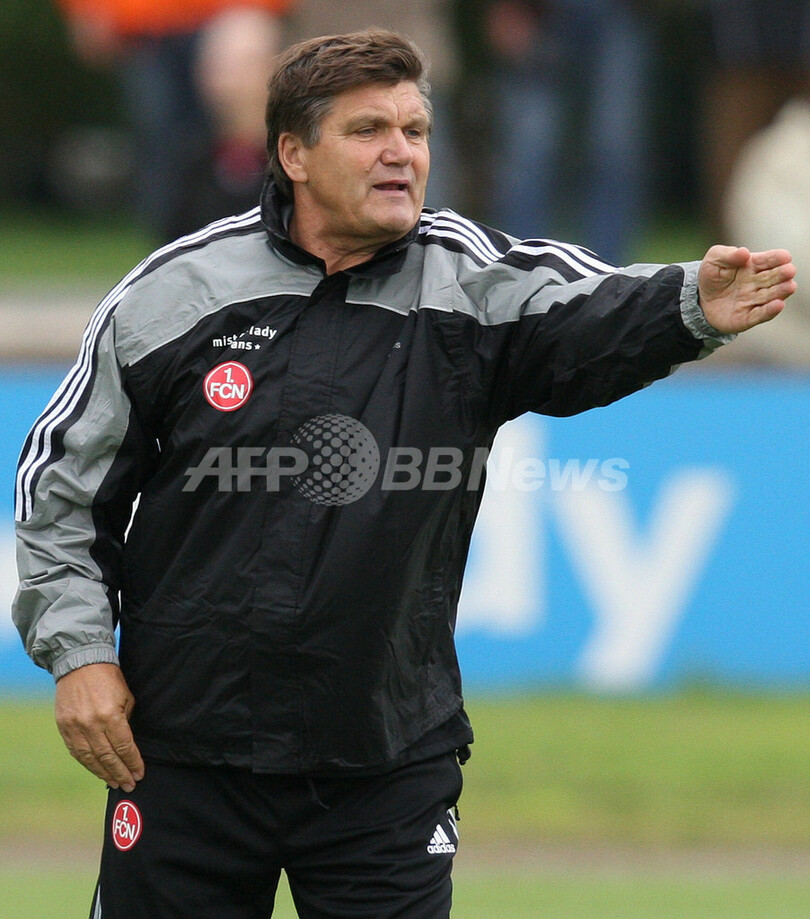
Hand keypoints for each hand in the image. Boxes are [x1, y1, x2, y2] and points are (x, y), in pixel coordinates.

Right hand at [55, 663, 143, 791]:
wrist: (80, 663)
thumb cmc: (109, 678)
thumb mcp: (126, 697)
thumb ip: (126, 721)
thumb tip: (126, 744)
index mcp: (110, 715)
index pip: (124, 746)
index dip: (133, 762)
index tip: (140, 773)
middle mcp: (91, 724)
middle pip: (108, 757)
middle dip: (120, 773)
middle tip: (130, 784)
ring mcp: (75, 727)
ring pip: (90, 758)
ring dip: (104, 773)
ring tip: (115, 783)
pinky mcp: (64, 727)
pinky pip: (76, 752)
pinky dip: (87, 764)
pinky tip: (97, 771)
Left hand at [697, 246, 796, 333]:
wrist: (699, 300)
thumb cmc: (711, 277)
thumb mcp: (714, 260)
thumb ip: (727, 255)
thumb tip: (744, 252)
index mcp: (752, 266)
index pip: (767, 260)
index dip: (776, 258)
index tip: (785, 256)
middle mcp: (757, 283)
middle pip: (773, 278)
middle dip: (782, 274)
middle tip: (790, 271)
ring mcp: (753, 300)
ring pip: (770, 296)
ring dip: (780, 292)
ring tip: (790, 286)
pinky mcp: (747, 317)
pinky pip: (759, 315)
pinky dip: (769, 311)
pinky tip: (778, 305)